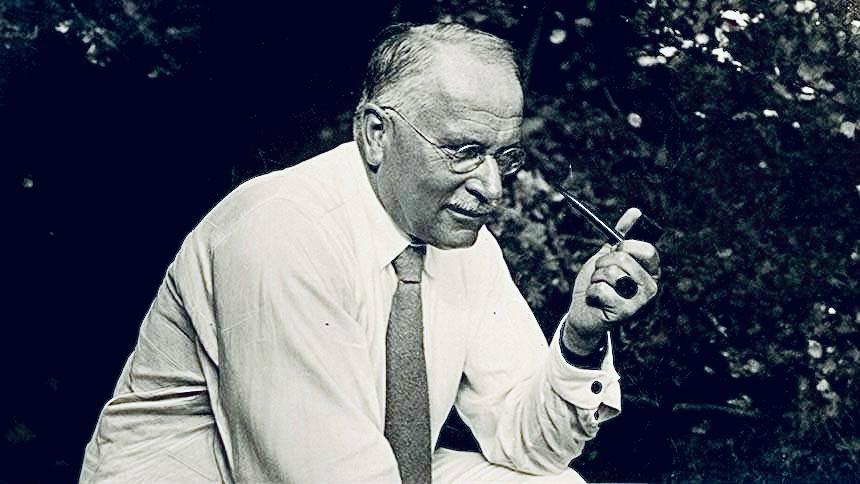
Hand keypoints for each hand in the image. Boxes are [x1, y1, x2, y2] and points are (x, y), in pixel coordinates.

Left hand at [562, 208, 660, 354]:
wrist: (583, 312)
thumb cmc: (598, 283)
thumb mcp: (608, 255)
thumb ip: (621, 235)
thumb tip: (636, 212)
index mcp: (651, 272)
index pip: (647, 250)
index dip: (626, 246)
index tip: (615, 250)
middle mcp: (651, 287)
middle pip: (625, 259)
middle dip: (603, 263)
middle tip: (601, 273)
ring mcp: (640, 302)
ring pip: (612, 273)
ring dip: (597, 278)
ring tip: (599, 287)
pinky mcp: (625, 313)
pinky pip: (603, 290)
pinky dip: (592, 292)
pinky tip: (596, 300)